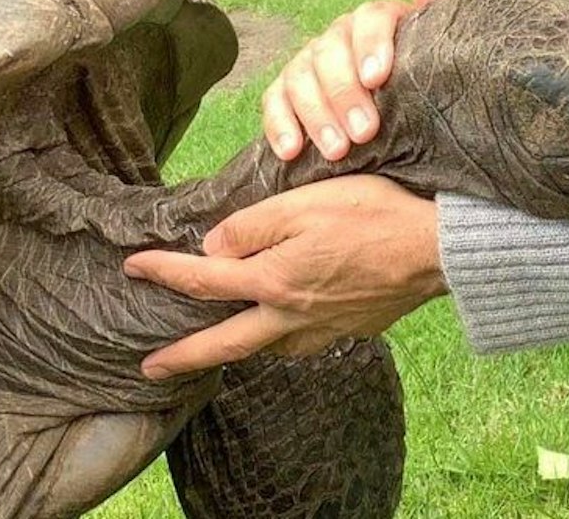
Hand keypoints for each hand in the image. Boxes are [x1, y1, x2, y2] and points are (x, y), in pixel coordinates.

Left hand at [122, 174, 445, 379]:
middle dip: (182, 355)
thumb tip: (214, 248)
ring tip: (218, 345)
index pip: (204, 279)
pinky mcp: (349, 330)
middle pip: (224, 343)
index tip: (133, 266)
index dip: (163, 271)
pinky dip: (277, 342)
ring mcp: (321, 329)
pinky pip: (299, 344)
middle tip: (149, 367)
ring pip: (264, 348)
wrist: (436, 251)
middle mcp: (291, 315)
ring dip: (234, 350)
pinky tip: (282, 331)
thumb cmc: (374, 215)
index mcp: (274, 280)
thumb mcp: (305, 202)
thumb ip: (253, 225)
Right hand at [263, 0, 454, 160]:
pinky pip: (274, 101)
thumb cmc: (422, 72)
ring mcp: (309, 61)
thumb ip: (437, 10)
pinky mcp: (286, 91)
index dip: (372, 44)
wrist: (401, 102)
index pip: (370, 18)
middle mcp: (338, 36)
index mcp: (377, 20)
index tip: (378, 78)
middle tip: (365, 132)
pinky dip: (279, 125)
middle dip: (344, 93)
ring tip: (338, 151)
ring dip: (316, 115)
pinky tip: (290, 152)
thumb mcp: (436, 46)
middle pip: (330, 53)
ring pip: (300, 78)